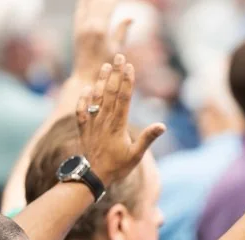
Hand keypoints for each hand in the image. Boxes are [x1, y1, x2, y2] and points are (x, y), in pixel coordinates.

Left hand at [72, 0, 131, 81]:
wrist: (85, 76)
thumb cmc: (105, 66)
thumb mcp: (117, 49)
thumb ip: (122, 31)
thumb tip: (131, 17)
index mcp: (100, 29)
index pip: (108, 5)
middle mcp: (88, 25)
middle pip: (97, 2)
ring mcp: (80, 26)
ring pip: (87, 3)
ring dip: (95, 0)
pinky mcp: (76, 29)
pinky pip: (80, 9)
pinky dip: (85, 2)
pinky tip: (88, 0)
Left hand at [76, 54, 165, 184]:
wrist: (92, 177)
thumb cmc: (118, 167)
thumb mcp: (136, 156)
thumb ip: (148, 139)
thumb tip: (162, 125)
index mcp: (118, 125)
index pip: (124, 98)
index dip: (127, 81)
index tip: (129, 66)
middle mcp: (104, 120)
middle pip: (111, 92)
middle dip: (116, 73)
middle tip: (119, 56)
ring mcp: (93, 123)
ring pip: (97, 97)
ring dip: (101, 81)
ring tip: (105, 66)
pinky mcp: (84, 128)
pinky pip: (82, 110)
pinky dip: (84, 98)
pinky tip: (87, 88)